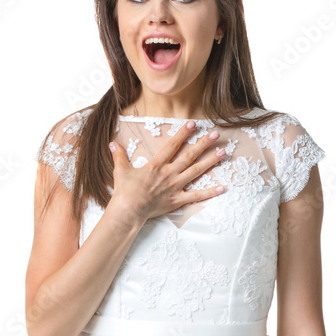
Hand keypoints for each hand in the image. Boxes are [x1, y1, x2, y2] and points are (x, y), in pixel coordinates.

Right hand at [106, 121, 226, 223]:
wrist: (128, 211)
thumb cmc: (125, 192)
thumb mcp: (121, 170)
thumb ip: (119, 156)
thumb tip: (112, 144)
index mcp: (157, 165)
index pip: (173, 145)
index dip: (183, 133)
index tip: (194, 124)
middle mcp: (169, 173)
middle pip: (189, 155)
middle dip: (204, 143)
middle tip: (216, 134)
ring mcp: (175, 187)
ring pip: (196, 172)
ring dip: (210, 162)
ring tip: (223, 153)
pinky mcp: (177, 200)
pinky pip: (196, 196)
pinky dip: (209, 192)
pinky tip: (222, 187)